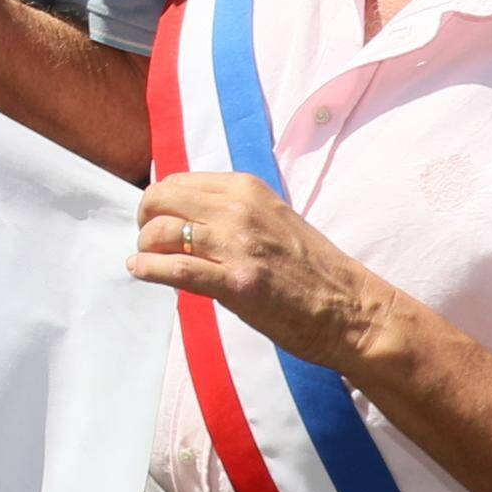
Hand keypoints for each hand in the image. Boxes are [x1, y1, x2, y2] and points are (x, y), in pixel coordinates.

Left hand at [132, 172, 402, 376]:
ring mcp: (237, 245)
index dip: (158, 201)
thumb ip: (231, 212)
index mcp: (247, 189)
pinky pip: (174, 270)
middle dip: (144, 219)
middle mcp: (239, 209)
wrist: (351, 309)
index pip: (178, 182)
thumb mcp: (271, 220)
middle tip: (146, 240)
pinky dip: (148, 270)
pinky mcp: (236, 283)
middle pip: (161, 200)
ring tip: (146, 261)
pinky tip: (139, 272)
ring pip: (161, 232)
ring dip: (144, 248)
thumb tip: (183, 215)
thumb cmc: (312, 269)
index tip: (155, 219)